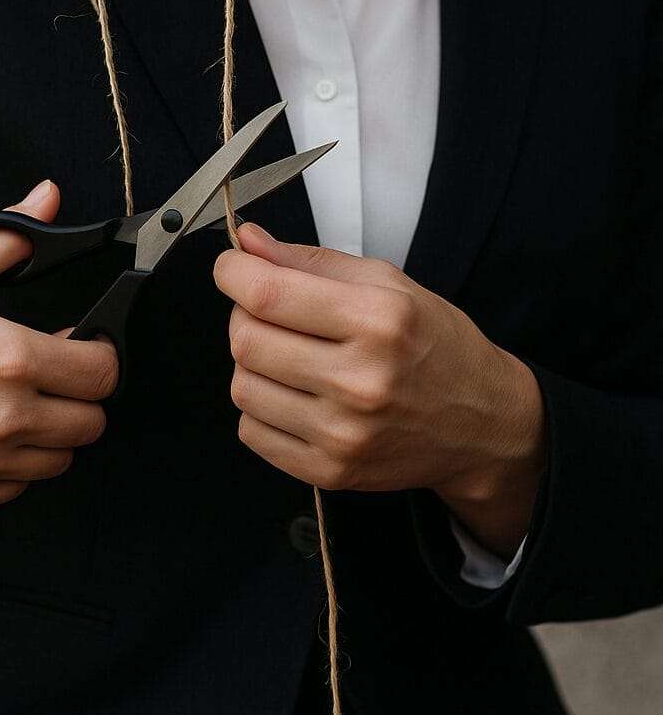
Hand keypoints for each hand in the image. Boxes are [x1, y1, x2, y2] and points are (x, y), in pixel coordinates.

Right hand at [0, 181, 117, 514]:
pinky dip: (14, 463)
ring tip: (19, 402)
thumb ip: (12, 235)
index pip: (103, 373)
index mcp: (10, 359)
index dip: (101, 354)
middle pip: (91, 423)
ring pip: (60, 459)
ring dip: (51, 432)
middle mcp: (2, 418)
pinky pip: (18, 486)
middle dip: (80, 395)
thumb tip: (49, 197)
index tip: (84, 347)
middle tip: (52, 374)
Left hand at [213, 223, 546, 557]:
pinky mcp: (331, 471)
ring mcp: (344, 433)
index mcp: (377, 320)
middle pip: (245, 340)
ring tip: (289, 356)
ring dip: (251, 364)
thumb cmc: (434, 346)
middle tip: (268, 312)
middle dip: (243, 316)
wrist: (482, 423)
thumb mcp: (386, 284)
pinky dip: (261, 408)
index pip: (266, 293)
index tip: (231, 267)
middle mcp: (360, 380)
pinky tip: (295, 394)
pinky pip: (252, 431)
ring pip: (242, 386)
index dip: (232, 273)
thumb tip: (247, 244)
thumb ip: (309, 261)